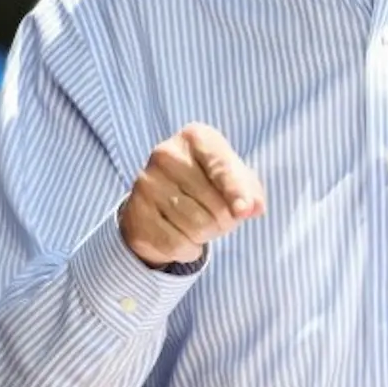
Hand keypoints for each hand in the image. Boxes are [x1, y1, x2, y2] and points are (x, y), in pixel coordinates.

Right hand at [119, 123, 265, 267]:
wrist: (160, 200)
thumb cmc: (207, 182)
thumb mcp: (233, 177)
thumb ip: (249, 190)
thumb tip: (253, 208)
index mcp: (195, 137)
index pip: (221, 167)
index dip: (236, 192)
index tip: (244, 211)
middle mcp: (166, 155)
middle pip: (214, 204)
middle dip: (226, 220)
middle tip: (219, 217)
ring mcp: (146, 184)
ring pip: (196, 226)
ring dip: (207, 235)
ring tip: (200, 224)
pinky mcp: (135, 214)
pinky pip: (175, 244)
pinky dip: (188, 249)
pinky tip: (183, 237)